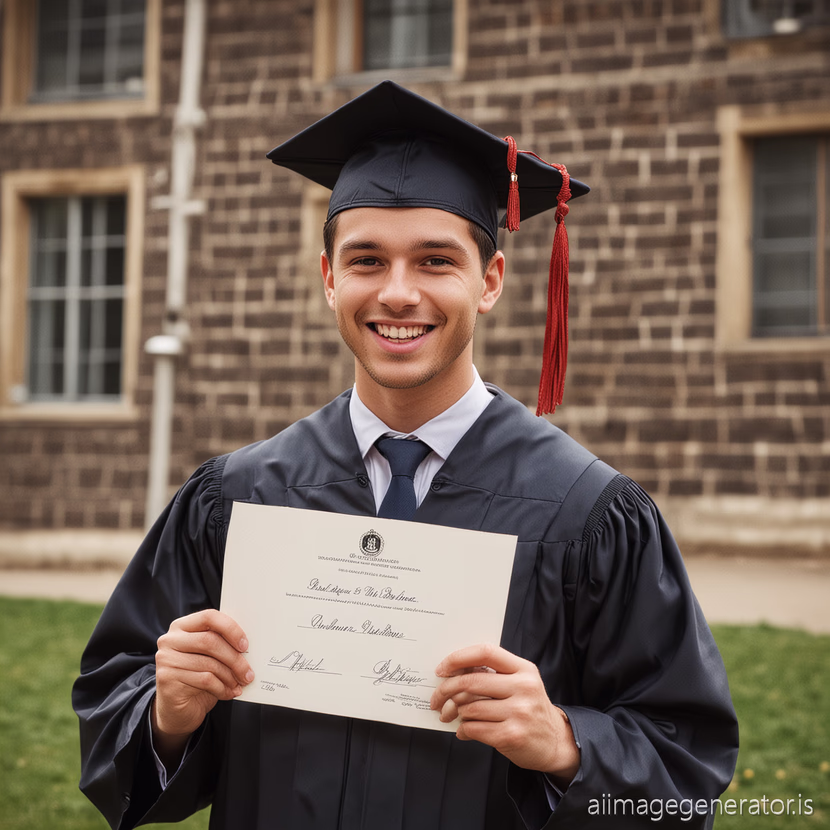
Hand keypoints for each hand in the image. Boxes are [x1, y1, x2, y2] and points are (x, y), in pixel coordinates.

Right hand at [152, 609, 252, 765]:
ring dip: (230, 676)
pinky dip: (222, 688)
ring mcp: (166, 659)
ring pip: (209, 663)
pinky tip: (228, 692)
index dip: (230, 629)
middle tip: (248, 672)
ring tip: (239, 683)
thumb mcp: (209, 657)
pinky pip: (204, 680)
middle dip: (234, 658)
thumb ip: (221, 644)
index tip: (245, 645)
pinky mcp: (167, 679)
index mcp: (182, 626)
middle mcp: (170, 639)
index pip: (209, 617)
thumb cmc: (197, 678)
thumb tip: (248, 644)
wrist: (176, 709)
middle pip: (210, 641)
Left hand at [430, 643, 579, 785]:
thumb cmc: (529, 708)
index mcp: (524, 669)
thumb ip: (492, 675)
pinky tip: (464, 731)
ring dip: (455, 713)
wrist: (556, 742)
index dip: (459, 658)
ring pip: (470, 708)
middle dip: (446, 690)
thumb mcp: (520, 683)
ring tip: (452, 716)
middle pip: (472, 681)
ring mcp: (519, 712)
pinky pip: (474, 729)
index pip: (486, 652)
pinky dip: (463, 730)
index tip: (442, 669)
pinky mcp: (512, 735)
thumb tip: (451, 675)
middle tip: (436, 698)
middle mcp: (524, 687)